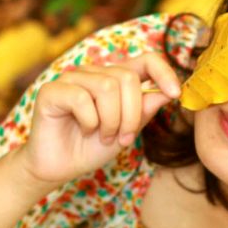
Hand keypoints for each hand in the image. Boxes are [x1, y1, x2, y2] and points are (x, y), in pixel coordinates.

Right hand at [16, 52, 180, 187]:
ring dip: (110, 121)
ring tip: (103, 136)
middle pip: (127, 78)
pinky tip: (83, 130)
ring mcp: (72, 78)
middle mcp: (94, 73)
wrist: (59, 167)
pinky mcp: (51, 90)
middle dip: (131, 115)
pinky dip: (89, 121)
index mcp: (116, 78)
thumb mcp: (127, 131)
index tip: (176, 94)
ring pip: (106, 87)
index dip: (164, 72)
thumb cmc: (92, 147)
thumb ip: (144, 110)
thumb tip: (168, 92)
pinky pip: (81, 98)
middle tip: (122, 138)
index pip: (147, 60)